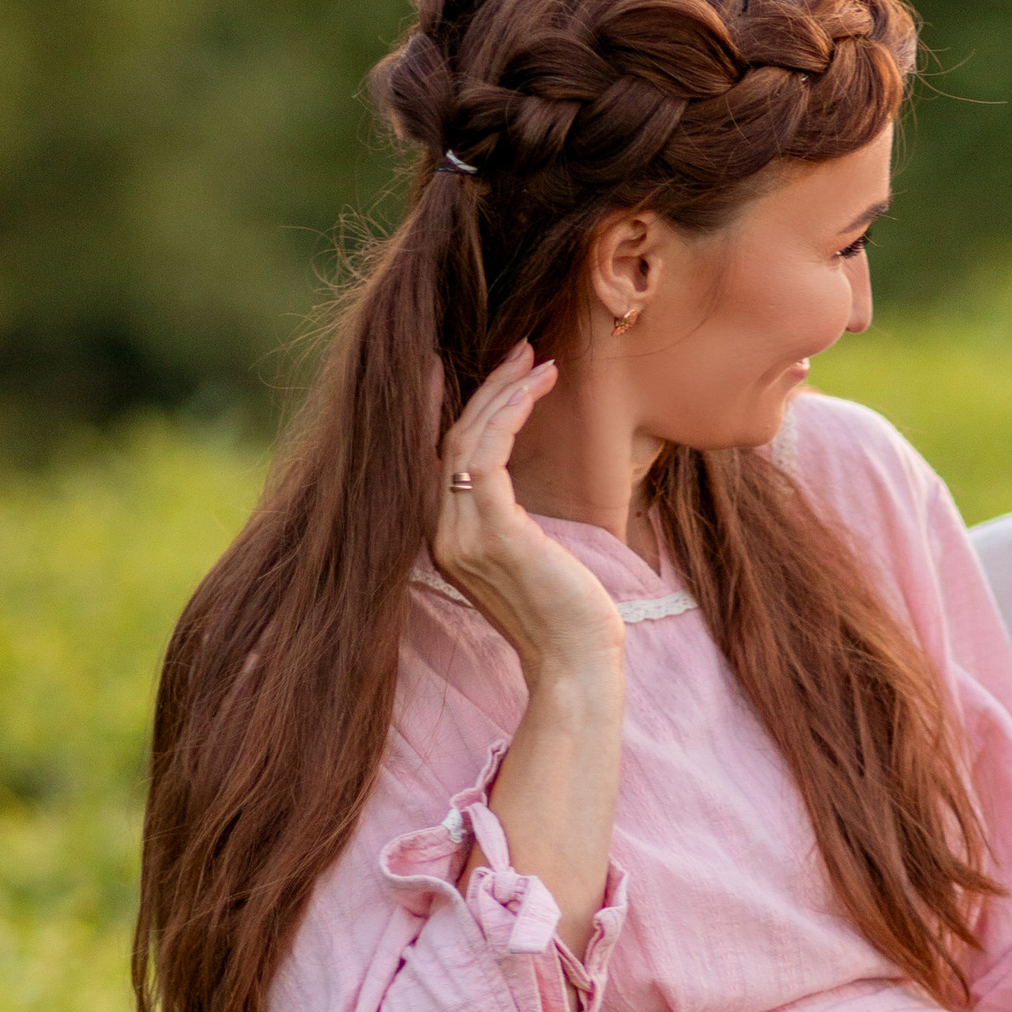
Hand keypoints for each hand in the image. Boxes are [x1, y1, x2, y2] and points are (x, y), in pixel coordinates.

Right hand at [432, 345, 625, 691]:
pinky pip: (489, 454)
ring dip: (504, 391)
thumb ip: (506, 521)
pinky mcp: (493, 532)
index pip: (436, 458)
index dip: (444, 406)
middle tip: (520, 348)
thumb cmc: (564, 613)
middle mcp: (441, 535)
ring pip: (467, 438)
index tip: (459, 362)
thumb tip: (511, 483)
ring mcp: (461, 535)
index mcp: (444, 540)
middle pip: (449, 440)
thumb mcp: (527, 557)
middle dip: (485, 387)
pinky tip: (536, 388)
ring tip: (538, 360)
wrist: (574, 663)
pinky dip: (511, 413)